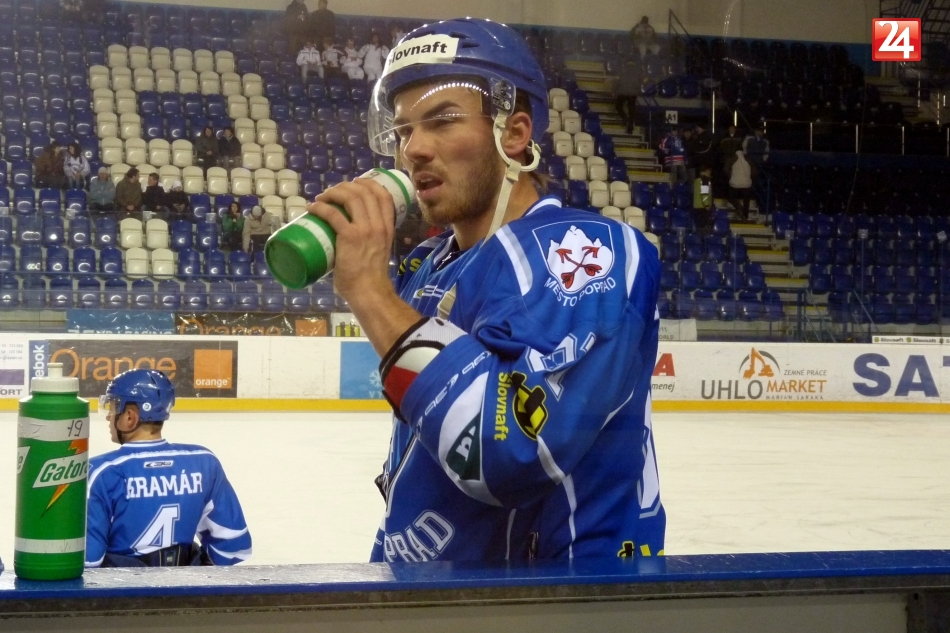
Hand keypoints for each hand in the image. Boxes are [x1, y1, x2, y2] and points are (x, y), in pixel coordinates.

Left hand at [306, 179, 394, 304]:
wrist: (369, 292)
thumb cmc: (371, 277)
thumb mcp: (379, 250)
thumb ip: (369, 240)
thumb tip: (348, 236)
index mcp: (387, 227)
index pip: (384, 195)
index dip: (369, 183)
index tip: (355, 183)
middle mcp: (378, 224)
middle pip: (364, 191)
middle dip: (345, 186)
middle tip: (332, 193)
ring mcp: (365, 229)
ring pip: (350, 197)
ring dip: (333, 193)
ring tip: (321, 198)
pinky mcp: (349, 236)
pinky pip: (333, 214)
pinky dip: (321, 207)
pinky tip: (313, 208)